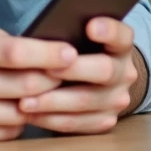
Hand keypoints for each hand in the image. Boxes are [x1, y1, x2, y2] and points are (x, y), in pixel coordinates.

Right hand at [0, 21, 76, 144]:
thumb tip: (42, 45)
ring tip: (47, 90)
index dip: (48, 53)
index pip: (14, 52)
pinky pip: (8, 131)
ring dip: (40, 103)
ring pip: (21, 112)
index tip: (71, 52)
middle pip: (25, 85)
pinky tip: (19, 108)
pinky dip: (20, 120)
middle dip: (54, 79)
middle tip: (72, 73)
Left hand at [16, 17, 142, 134]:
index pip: (122, 35)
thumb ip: (71, 35)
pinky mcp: (106, 121)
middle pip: (104, 70)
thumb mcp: (82, 38)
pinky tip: (31, 115)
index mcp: (121, 46)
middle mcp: (125, 73)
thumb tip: (42, 36)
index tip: (90, 27)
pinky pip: (78, 124)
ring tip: (25, 101)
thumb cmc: (81, 52)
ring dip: (54, 102)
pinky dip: (52, 120)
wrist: (100, 83)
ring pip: (87, 101)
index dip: (109, 30)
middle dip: (73, 69)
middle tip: (46, 68)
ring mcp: (118, 100)